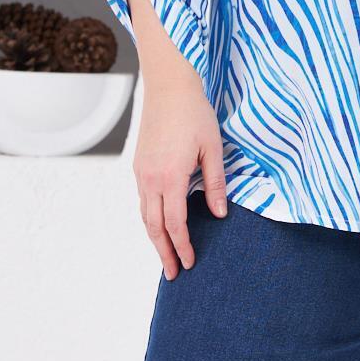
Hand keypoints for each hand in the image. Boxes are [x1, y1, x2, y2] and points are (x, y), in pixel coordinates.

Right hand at [132, 74, 229, 279]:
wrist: (168, 86)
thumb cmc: (194, 113)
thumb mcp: (212, 148)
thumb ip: (216, 184)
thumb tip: (220, 214)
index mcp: (170, 177)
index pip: (175, 224)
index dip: (183, 246)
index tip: (190, 263)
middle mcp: (150, 178)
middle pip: (154, 226)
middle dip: (163, 252)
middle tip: (173, 274)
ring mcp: (141, 171)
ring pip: (144, 215)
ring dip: (154, 237)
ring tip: (164, 255)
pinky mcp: (139, 164)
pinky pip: (142, 199)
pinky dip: (150, 218)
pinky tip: (159, 223)